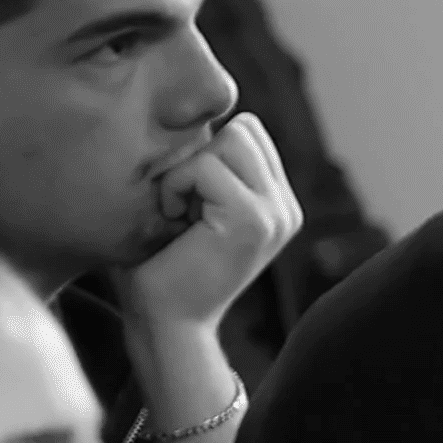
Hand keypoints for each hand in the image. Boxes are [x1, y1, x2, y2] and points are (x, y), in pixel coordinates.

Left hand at [120, 112, 305, 348]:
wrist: (165, 327)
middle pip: (243, 127)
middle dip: (199, 157)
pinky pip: (205, 165)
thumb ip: (202, 169)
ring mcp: (276, 213)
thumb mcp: (187, 209)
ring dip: (186, 173)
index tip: (183, 200)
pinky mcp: (254, 220)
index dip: (205, 152)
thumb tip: (185, 115)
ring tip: (178, 216)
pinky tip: (174, 222)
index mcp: (275, 202)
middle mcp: (285, 207)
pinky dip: (176, 187)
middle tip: (178, 207)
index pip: (248, 131)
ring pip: (228, 139)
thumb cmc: (157, 269)